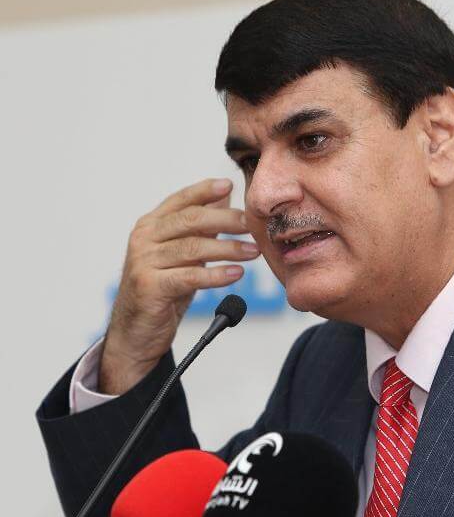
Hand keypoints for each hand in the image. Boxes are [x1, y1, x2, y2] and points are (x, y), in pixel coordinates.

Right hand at [98, 178, 259, 393]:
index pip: (180, 200)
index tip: (229, 184)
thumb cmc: (162, 290)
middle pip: (190, 220)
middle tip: (250, 225)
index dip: (204, 191)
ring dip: (228, 249)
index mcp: (151, 226)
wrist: (136, 332)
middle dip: (225, 220)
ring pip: (193, 248)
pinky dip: (216, 274)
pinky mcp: (149, 286)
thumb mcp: (182, 254)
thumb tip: (224, 197)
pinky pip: (189, 276)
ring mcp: (143, 261)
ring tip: (253, 252)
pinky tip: (236, 274)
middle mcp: (144, 238)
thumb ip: (200, 227)